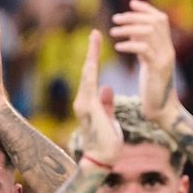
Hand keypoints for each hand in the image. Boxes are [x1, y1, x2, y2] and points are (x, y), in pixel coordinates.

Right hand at [72, 30, 121, 167]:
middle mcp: (82, 101)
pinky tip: (93, 60)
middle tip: (95, 33)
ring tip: (95, 38)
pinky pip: (90, 87)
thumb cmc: (107, 143)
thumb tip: (107, 87)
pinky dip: (92, 72)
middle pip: (87, 71)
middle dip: (91, 52)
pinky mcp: (88, 109)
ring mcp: (83, 104)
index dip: (95, 60)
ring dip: (91, 56)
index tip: (98, 44)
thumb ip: (107, 103)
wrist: (102, 160)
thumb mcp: (109, 119)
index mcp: (89, 103)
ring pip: (87, 75)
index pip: (92, 76)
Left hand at [108, 0, 181, 127]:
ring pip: (149, 32)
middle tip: (115, 19)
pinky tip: (118, 47)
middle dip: (133, 17)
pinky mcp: (158, 69)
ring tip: (113, 32)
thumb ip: (143, 46)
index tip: (131, 4)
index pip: (161, 19)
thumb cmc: (152, 89)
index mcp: (167, 48)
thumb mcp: (148, 63)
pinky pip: (144, 48)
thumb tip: (131, 28)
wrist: (163, 111)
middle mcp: (169, 51)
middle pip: (155, 21)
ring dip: (128, 28)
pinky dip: (129, 44)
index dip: (146, 9)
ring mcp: (165, 59)